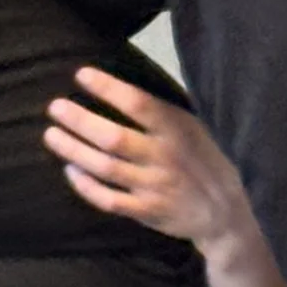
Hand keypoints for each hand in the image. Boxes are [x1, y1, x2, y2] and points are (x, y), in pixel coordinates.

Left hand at [46, 71, 286, 286]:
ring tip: (51, 134)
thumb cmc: (214, 158)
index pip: (137, 103)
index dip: (107, 87)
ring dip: (73, 150)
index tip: (81, 74)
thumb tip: (128, 87)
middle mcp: (162, 156)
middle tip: (54, 107)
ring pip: (104, 167)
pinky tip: (70, 172)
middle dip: (78, 120)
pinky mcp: (147, 211)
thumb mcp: (201, 126)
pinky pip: (109, 200)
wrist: (235, 212)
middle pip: (111, 136)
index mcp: (178, 129)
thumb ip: (167, 113)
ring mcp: (153, 186)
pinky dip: (86, 187)